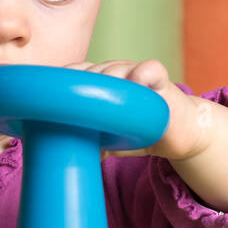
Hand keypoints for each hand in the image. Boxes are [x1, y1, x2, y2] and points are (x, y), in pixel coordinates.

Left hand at [62, 59, 213, 160]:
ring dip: (105, 84)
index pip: (74, 73)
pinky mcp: (162, 81)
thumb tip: (59, 158)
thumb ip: (87, 141)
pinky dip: (141, 74)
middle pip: (90, 71)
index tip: (49, 100)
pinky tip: (136, 84)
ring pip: (114, 69)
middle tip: (77, 113)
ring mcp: (137, 73)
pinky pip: (150, 69)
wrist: (178, 134)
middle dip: (81, 89)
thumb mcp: (108, 138)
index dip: (61, 83)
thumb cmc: (138, 132)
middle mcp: (115, 72)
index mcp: (99, 81)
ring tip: (101, 107)